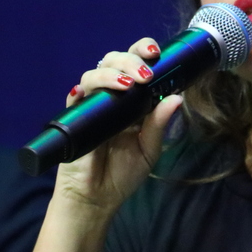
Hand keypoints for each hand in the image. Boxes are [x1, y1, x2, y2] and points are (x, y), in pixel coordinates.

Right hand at [55, 38, 181, 212]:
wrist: (96, 199)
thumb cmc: (122, 174)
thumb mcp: (149, 149)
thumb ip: (159, 124)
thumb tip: (177, 97)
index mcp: (133, 100)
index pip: (136, 64)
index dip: (143, 51)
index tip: (156, 52)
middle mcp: (112, 96)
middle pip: (115, 60)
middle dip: (130, 59)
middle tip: (145, 73)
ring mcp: (92, 104)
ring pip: (95, 72)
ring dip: (112, 72)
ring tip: (128, 84)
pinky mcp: (74, 116)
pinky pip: (76, 95)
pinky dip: (85, 89)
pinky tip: (95, 92)